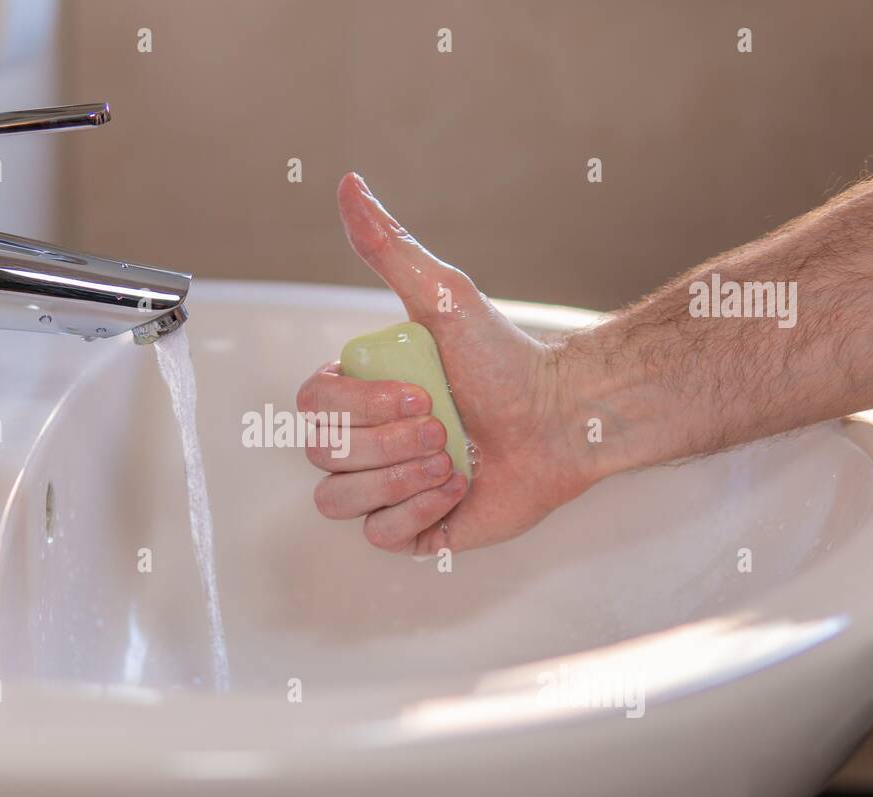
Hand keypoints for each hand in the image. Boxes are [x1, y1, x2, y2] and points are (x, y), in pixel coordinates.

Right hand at [297, 173, 597, 554]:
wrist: (562, 419)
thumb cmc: (507, 361)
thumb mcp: (443, 297)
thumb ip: (389, 246)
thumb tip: (349, 185)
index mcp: (358, 391)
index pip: (310, 408)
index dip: (358, 407)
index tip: (419, 391)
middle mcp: (364, 439)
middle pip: (323, 454)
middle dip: (387, 442)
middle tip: (443, 424)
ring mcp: (385, 486)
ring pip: (339, 500)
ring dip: (399, 477)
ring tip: (453, 458)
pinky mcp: (413, 528)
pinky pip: (378, 536)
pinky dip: (416, 512)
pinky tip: (458, 488)